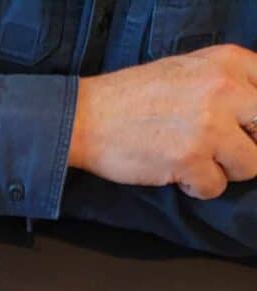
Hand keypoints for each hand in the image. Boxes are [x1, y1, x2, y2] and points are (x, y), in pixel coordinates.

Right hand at [69, 45, 256, 198]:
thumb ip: (224, 82)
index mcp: (227, 62)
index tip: (244, 133)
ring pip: (249, 165)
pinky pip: (215, 187)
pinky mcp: (190, 160)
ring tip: (196, 163)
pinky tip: (177, 174)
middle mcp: (224, 90)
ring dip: (223, 171)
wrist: (89, 117)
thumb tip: (251, 111)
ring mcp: (209, 126)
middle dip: (247, 147)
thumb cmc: (132, 97)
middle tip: (223, 152)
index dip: (256, 121)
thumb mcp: (189, 69)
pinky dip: (197, 187)